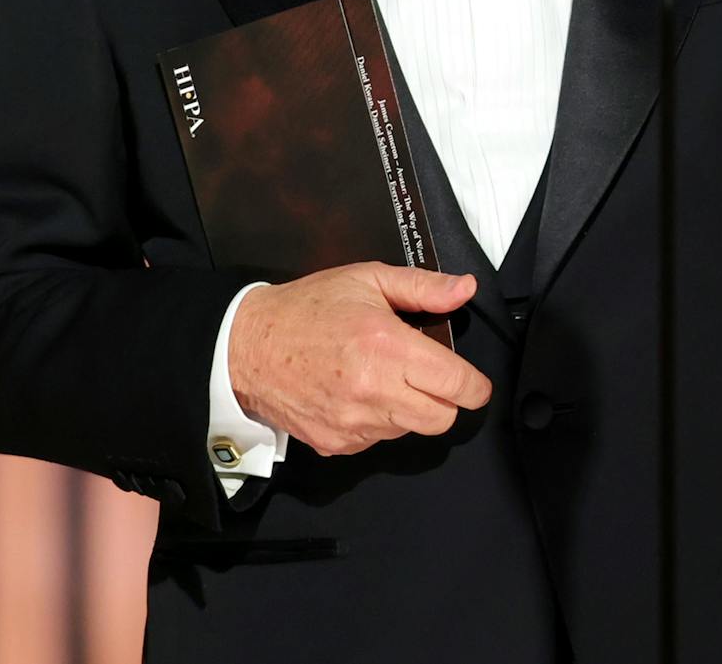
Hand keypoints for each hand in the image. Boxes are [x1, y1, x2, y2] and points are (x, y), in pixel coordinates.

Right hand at [227, 263, 491, 455]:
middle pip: (442, 419)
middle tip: (429, 377)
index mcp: (388, 347)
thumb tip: (466, 289)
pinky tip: (359, 394)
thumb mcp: (368, 280)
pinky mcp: (336, 443)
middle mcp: (374, 392)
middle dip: (446, 400)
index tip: (474, 383)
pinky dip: (379, 422)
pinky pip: (377, 440)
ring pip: (410, 431)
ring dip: (410, 410)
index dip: (475, 386)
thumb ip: (423, 287)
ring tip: (385, 378)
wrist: (247, 347)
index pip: (456, 385)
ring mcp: (353, 423)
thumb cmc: (309, 308)